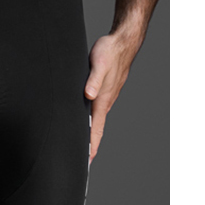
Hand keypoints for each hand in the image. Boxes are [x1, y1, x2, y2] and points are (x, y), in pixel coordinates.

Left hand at [84, 32, 142, 164]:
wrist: (122, 42)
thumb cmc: (110, 52)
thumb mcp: (98, 63)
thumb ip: (93, 80)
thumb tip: (89, 94)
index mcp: (102, 100)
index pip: (96, 129)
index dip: (91, 146)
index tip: (87, 162)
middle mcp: (104, 102)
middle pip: (95, 130)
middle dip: (89, 147)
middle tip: (82, 162)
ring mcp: (105, 98)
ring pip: (96, 121)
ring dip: (90, 135)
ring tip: (82, 148)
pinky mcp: (104, 91)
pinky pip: (96, 112)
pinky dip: (91, 122)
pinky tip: (85, 123)